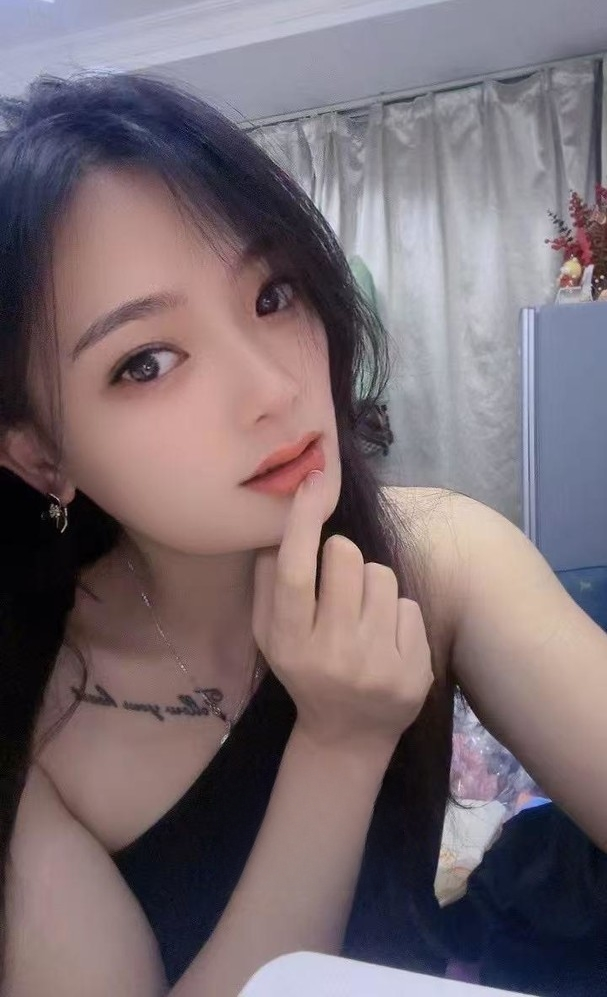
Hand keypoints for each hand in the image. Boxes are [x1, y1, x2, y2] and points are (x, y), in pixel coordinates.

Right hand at [252, 471, 433, 754]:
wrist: (348, 736)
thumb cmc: (306, 672)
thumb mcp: (272, 637)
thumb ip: (268, 584)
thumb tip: (279, 526)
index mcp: (289, 641)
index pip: (295, 572)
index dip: (303, 522)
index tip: (313, 481)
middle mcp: (332, 653)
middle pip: (347, 558)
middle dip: (343, 555)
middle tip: (339, 583)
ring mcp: (376, 665)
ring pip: (383, 576)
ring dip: (372, 586)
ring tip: (363, 615)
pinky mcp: (413, 672)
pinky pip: (410, 606)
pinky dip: (397, 615)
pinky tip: (385, 640)